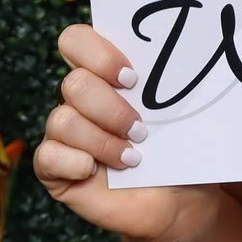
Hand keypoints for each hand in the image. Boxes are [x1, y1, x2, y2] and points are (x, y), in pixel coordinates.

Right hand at [35, 25, 209, 241]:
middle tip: (141, 129)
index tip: (132, 77)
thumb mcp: (182, 114)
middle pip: (74, 83)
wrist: (181, 200)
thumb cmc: (180, 149)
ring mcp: (66, 135)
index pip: (77, 41)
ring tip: (133, 158)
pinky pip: (47, 156)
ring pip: (62, 120)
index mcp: (105, 75)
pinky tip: (94, 172)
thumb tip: (193, 58)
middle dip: (111, 108)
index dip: (98, 53)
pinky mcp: (56, 169)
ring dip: (102, 141)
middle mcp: (80, 100)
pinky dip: (74, 163)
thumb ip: (174, 85)